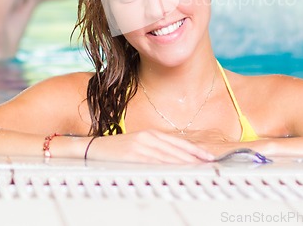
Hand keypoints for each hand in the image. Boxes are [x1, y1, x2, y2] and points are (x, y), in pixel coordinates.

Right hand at [86, 130, 214, 163]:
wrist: (94, 148)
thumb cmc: (116, 149)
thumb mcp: (139, 144)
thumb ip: (155, 149)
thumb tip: (173, 158)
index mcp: (152, 134)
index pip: (179, 142)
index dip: (195, 149)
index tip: (208, 156)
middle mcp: (149, 137)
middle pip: (176, 149)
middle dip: (194, 157)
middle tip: (208, 163)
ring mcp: (141, 146)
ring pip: (168, 155)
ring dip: (184, 162)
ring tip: (198, 168)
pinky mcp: (134, 154)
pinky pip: (154, 161)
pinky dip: (167, 166)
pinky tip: (176, 170)